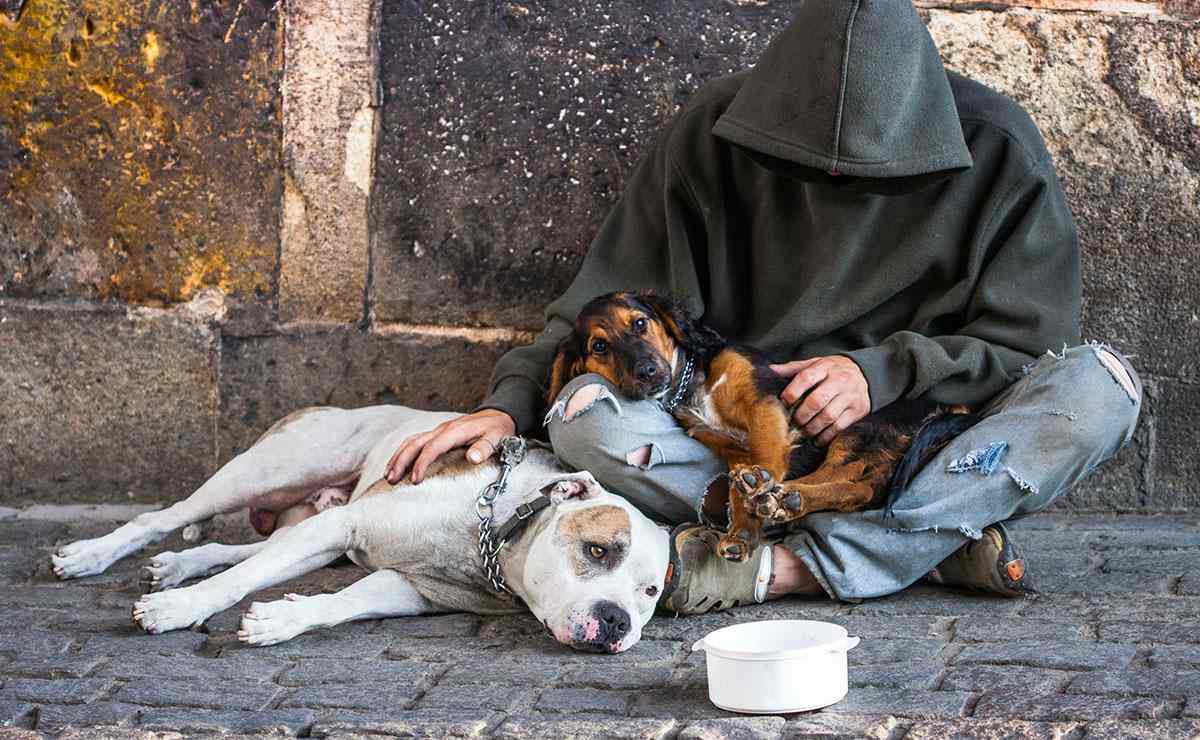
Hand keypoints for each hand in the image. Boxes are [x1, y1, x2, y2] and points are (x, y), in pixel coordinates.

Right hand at [385, 409, 515, 483]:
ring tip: (388, 475)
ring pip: (411, 441)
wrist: (497, 415)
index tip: (415, 480)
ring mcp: (438, 430)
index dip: (422, 463)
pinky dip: (403, 452)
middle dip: (401, 461)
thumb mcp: (497, 437)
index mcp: (455, 431)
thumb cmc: (497, 429)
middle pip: (415, 443)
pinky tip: (396, 464)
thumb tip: (473, 458)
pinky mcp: (437, 434)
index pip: (433, 447)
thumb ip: (485, 447)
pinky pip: (415, 441)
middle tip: (391, 480)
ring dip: (398, 457)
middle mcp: (442, 429)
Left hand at [770, 355, 869, 445]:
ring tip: (804, 432)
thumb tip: (770, 370)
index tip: (784, 402)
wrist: (867, 373)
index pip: (806, 377)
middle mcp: (839, 380)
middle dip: (801, 415)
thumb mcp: (815, 363)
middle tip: (794, 422)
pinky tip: (818, 439)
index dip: (792, 391)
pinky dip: (826, 436)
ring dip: (812, 428)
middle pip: (816, 401)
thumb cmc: (833, 370)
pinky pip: (840, 426)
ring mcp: (850, 396)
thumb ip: (793, 368)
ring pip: (828, 416)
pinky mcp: (858, 410)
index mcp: (825, 367)